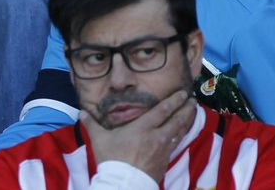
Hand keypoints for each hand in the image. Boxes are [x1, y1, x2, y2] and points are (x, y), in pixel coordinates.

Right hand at [80, 89, 194, 184]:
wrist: (125, 183)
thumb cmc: (113, 158)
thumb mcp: (100, 139)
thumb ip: (92, 124)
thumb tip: (82, 112)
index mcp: (142, 127)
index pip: (163, 110)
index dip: (174, 101)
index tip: (183, 93)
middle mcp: (157, 135)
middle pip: (177, 119)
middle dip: (186, 108)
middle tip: (193, 100)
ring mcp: (164, 148)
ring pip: (180, 131)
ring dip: (188, 120)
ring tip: (193, 112)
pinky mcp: (166, 160)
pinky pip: (177, 143)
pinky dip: (182, 134)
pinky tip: (183, 132)